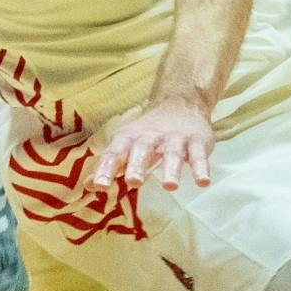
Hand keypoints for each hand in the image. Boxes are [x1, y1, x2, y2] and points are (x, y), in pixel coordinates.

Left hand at [93, 101, 214, 192]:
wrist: (180, 103)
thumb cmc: (148, 133)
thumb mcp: (126, 145)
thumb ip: (110, 166)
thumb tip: (88, 185)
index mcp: (129, 139)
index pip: (115, 154)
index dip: (106, 169)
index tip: (100, 187)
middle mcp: (150, 137)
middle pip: (142, 150)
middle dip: (137, 166)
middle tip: (133, 183)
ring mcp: (174, 139)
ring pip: (172, 154)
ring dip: (171, 169)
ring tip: (170, 186)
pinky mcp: (196, 142)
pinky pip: (198, 155)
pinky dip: (201, 168)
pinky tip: (203, 182)